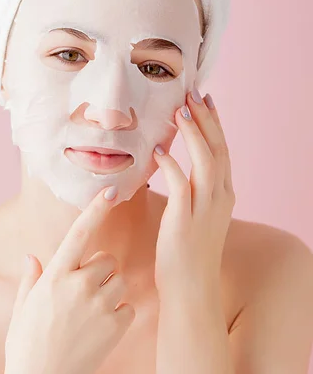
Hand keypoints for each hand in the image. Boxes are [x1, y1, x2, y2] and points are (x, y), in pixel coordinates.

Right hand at [4, 187, 134, 373]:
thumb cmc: (27, 345)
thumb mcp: (22, 309)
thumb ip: (31, 279)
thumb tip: (32, 257)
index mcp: (55, 275)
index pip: (80, 233)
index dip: (96, 209)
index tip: (111, 190)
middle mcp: (79, 285)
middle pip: (108, 259)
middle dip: (101, 270)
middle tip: (85, 292)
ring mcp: (99, 305)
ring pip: (120, 280)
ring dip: (111, 291)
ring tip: (92, 312)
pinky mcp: (115, 326)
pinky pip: (128, 307)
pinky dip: (119, 315)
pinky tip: (101, 328)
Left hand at [153, 90, 235, 300]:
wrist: (191, 289)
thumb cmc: (187, 251)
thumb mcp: (197, 214)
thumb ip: (190, 189)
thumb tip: (172, 163)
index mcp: (223, 194)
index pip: (221, 150)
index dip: (214, 124)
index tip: (205, 101)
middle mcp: (219, 198)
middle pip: (217, 149)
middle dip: (206, 119)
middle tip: (193, 93)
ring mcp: (205, 209)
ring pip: (204, 161)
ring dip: (193, 134)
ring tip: (180, 110)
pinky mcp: (185, 220)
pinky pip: (180, 184)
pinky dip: (172, 165)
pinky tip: (159, 150)